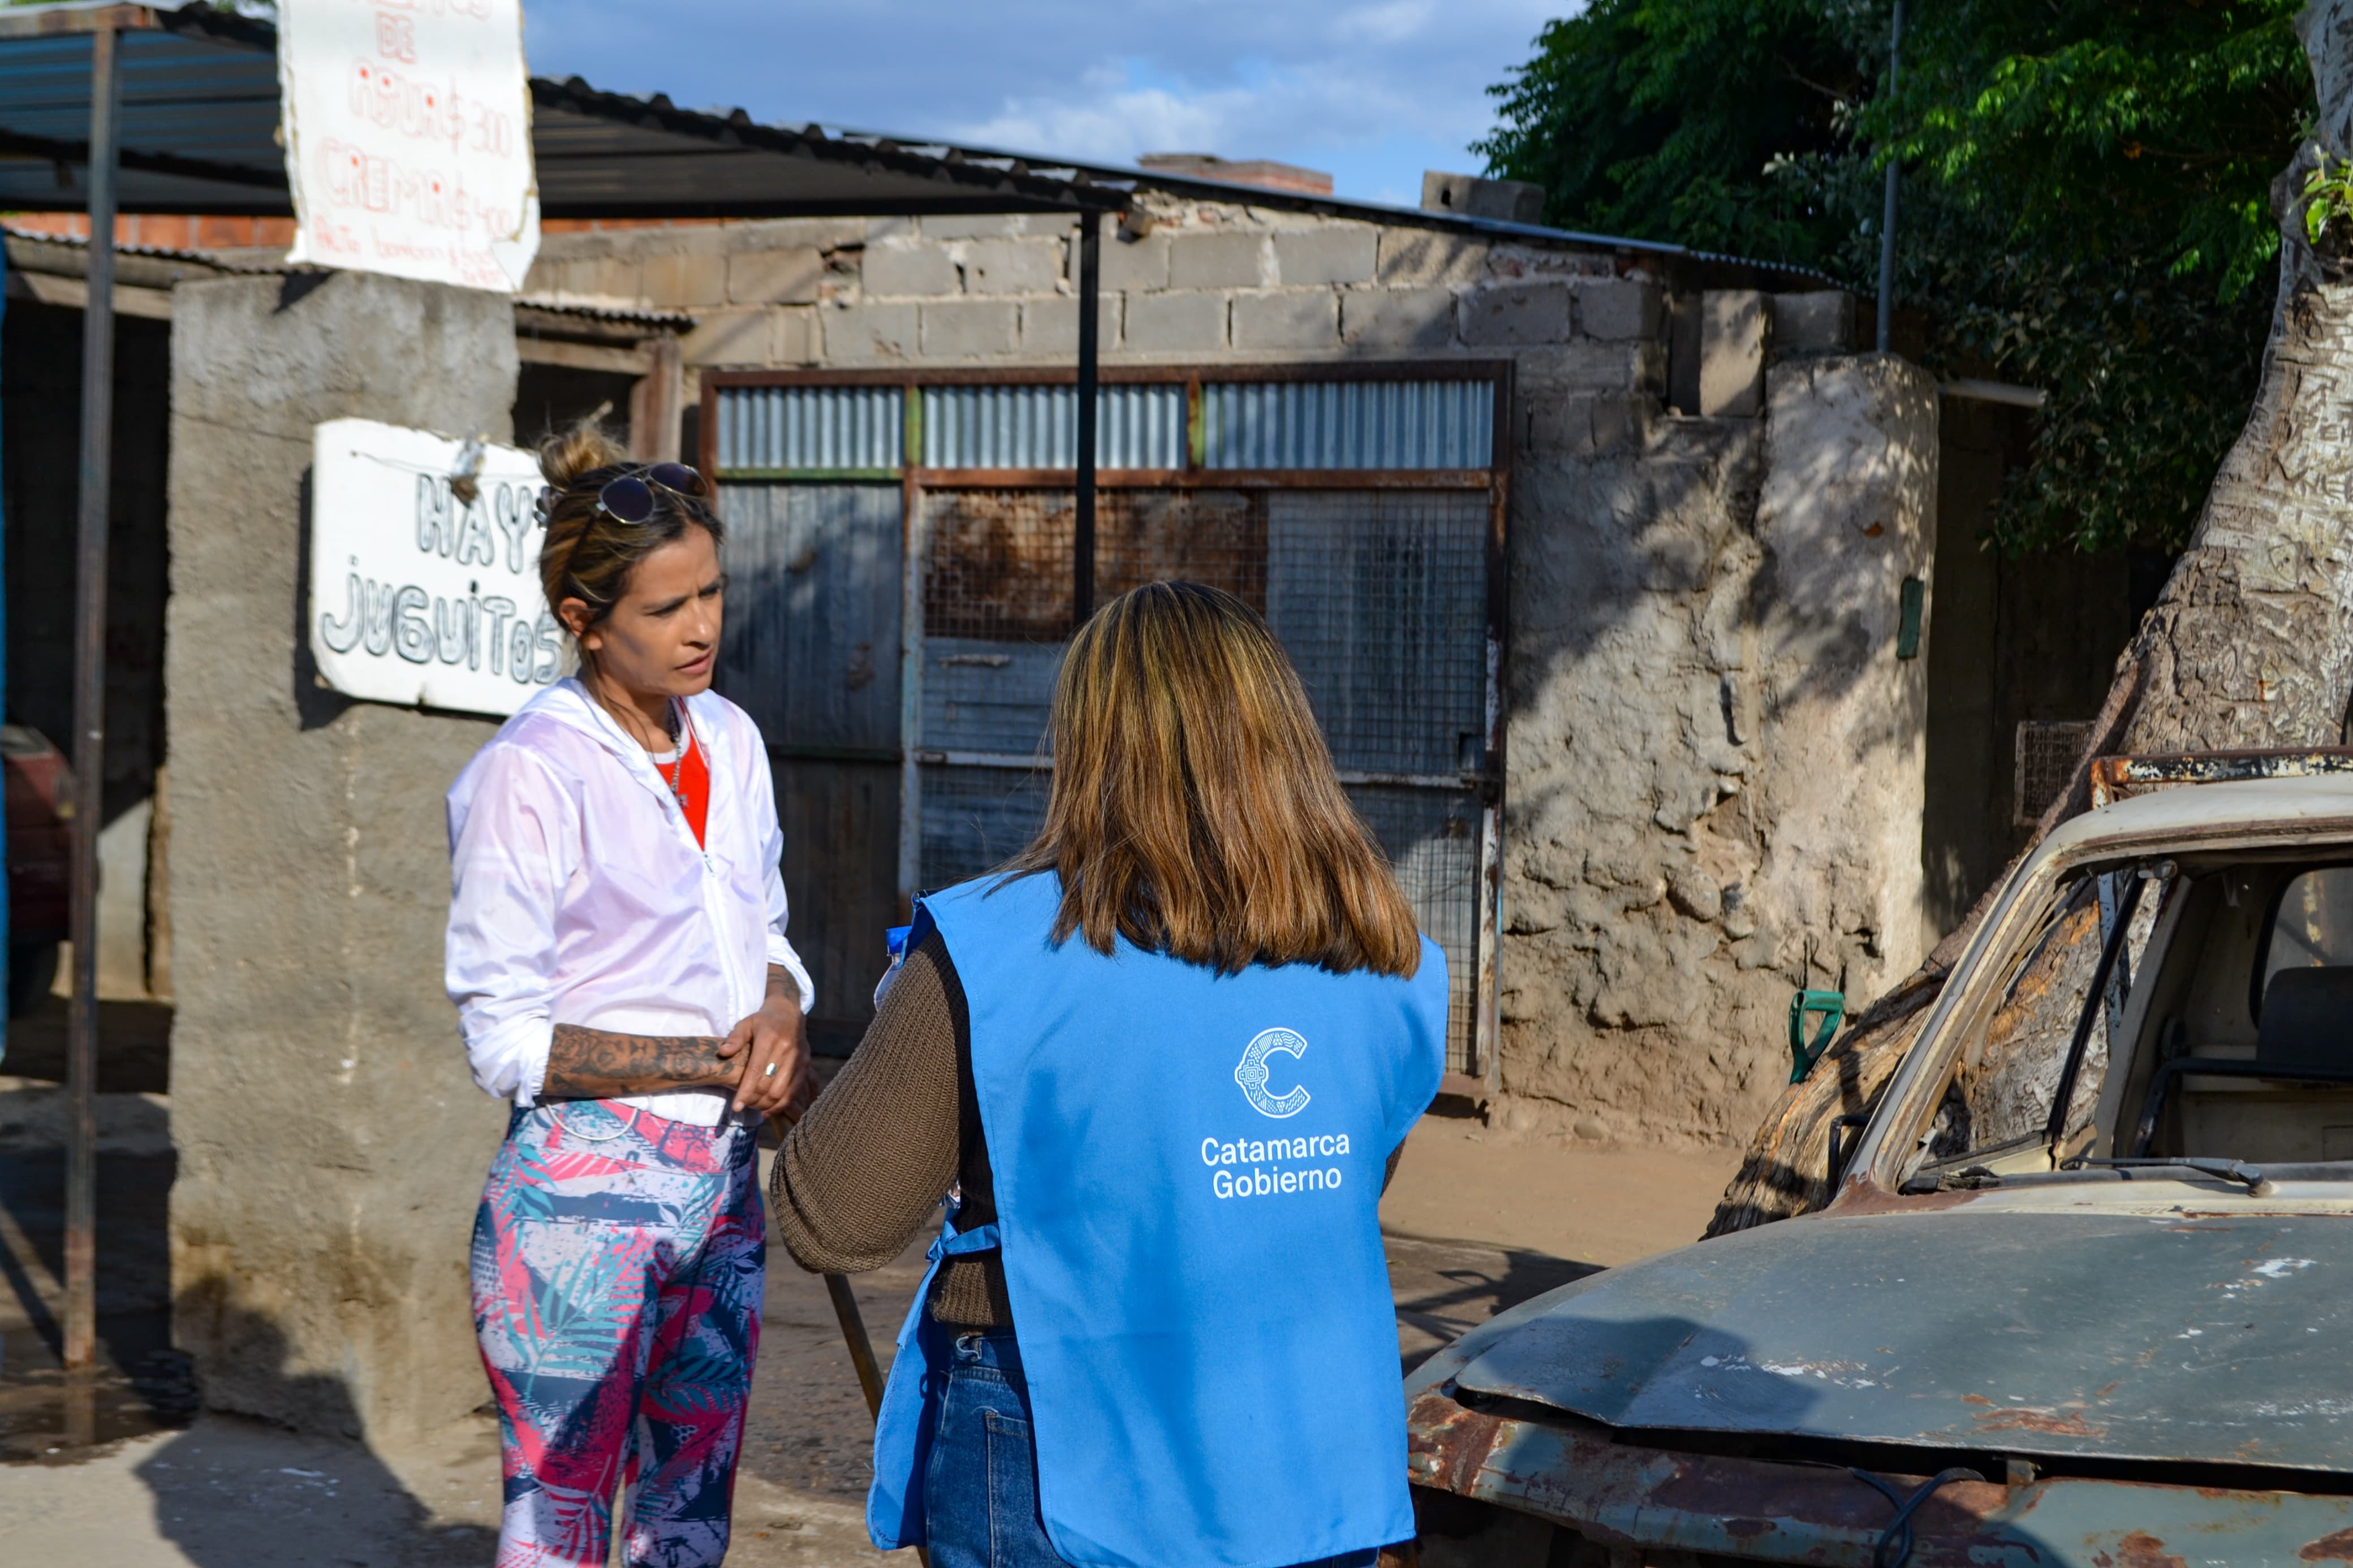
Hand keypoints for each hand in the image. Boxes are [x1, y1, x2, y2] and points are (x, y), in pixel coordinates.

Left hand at [720, 994, 806, 1116]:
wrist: (790, 1014)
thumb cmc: (764, 1021)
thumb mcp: (746, 1023)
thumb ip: (735, 1038)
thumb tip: (723, 1053)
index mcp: (769, 1038)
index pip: (756, 1070)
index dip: (746, 1091)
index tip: (736, 1107)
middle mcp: (786, 1049)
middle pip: (769, 1085)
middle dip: (754, 1100)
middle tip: (744, 1106)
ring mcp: (798, 1059)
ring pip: (782, 1092)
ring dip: (767, 1105)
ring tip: (755, 1108)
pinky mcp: (806, 1065)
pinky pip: (794, 1092)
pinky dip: (781, 1105)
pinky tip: (768, 1109)